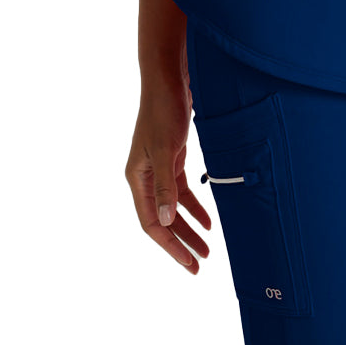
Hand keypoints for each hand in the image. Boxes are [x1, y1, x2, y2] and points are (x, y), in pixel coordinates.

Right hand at [125, 68, 212, 271]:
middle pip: (163, 220)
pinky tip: (208, 219)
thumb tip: (166, 221)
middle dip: (180, 242)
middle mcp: (145, 177)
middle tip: (199, 264)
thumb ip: (165, 186)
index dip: (169, 245)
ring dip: (189, 227)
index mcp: (137, 178)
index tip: (188, 262)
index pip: (151, 222)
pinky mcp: (172, 158)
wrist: (168, 79)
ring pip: (174, 207)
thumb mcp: (166, 149)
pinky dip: (194, 206)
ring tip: (206, 248)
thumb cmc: (163, 111)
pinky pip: (182, 191)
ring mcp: (159, 168)